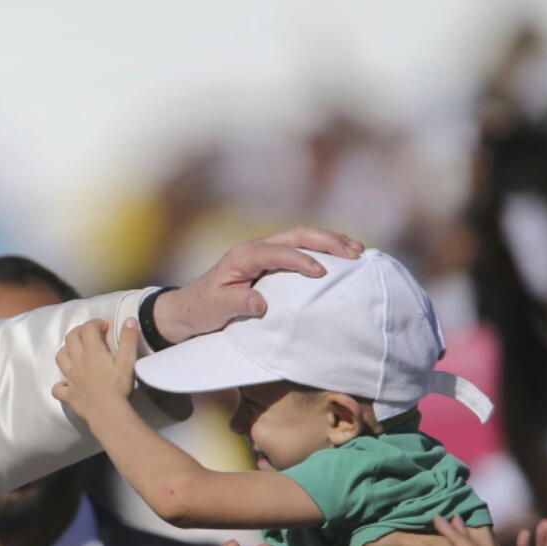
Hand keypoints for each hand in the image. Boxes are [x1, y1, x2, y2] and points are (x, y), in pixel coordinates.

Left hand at [52, 318, 137, 420]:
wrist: (106, 411)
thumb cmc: (118, 386)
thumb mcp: (128, 360)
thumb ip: (129, 339)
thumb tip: (130, 319)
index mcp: (92, 351)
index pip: (88, 328)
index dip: (96, 322)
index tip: (105, 326)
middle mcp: (77, 361)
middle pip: (71, 338)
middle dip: (80, 331)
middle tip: (91, 334)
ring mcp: (70, 377)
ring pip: (60, 357)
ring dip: (66, 350)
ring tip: (76, 352)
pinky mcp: (69, 394)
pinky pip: (58, 388)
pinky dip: (60, 384)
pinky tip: (66, 384)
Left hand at [151, 227, 363, 343]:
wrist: (188, 308)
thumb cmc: (202, 308)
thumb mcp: (216, 308)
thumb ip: (238, 304)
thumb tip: (261, 304)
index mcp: (243, 255)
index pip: (278, 251)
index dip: (300, 260)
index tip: (322, 273)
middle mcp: (255, 248)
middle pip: (296, 235)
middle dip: (327, 240)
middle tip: (355, 251)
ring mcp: (263, 252)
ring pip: (302, 238)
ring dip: (329, 241)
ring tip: (357, 250)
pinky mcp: (269, 261)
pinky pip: (300, 250)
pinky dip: (322, 251)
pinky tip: (341, 258)